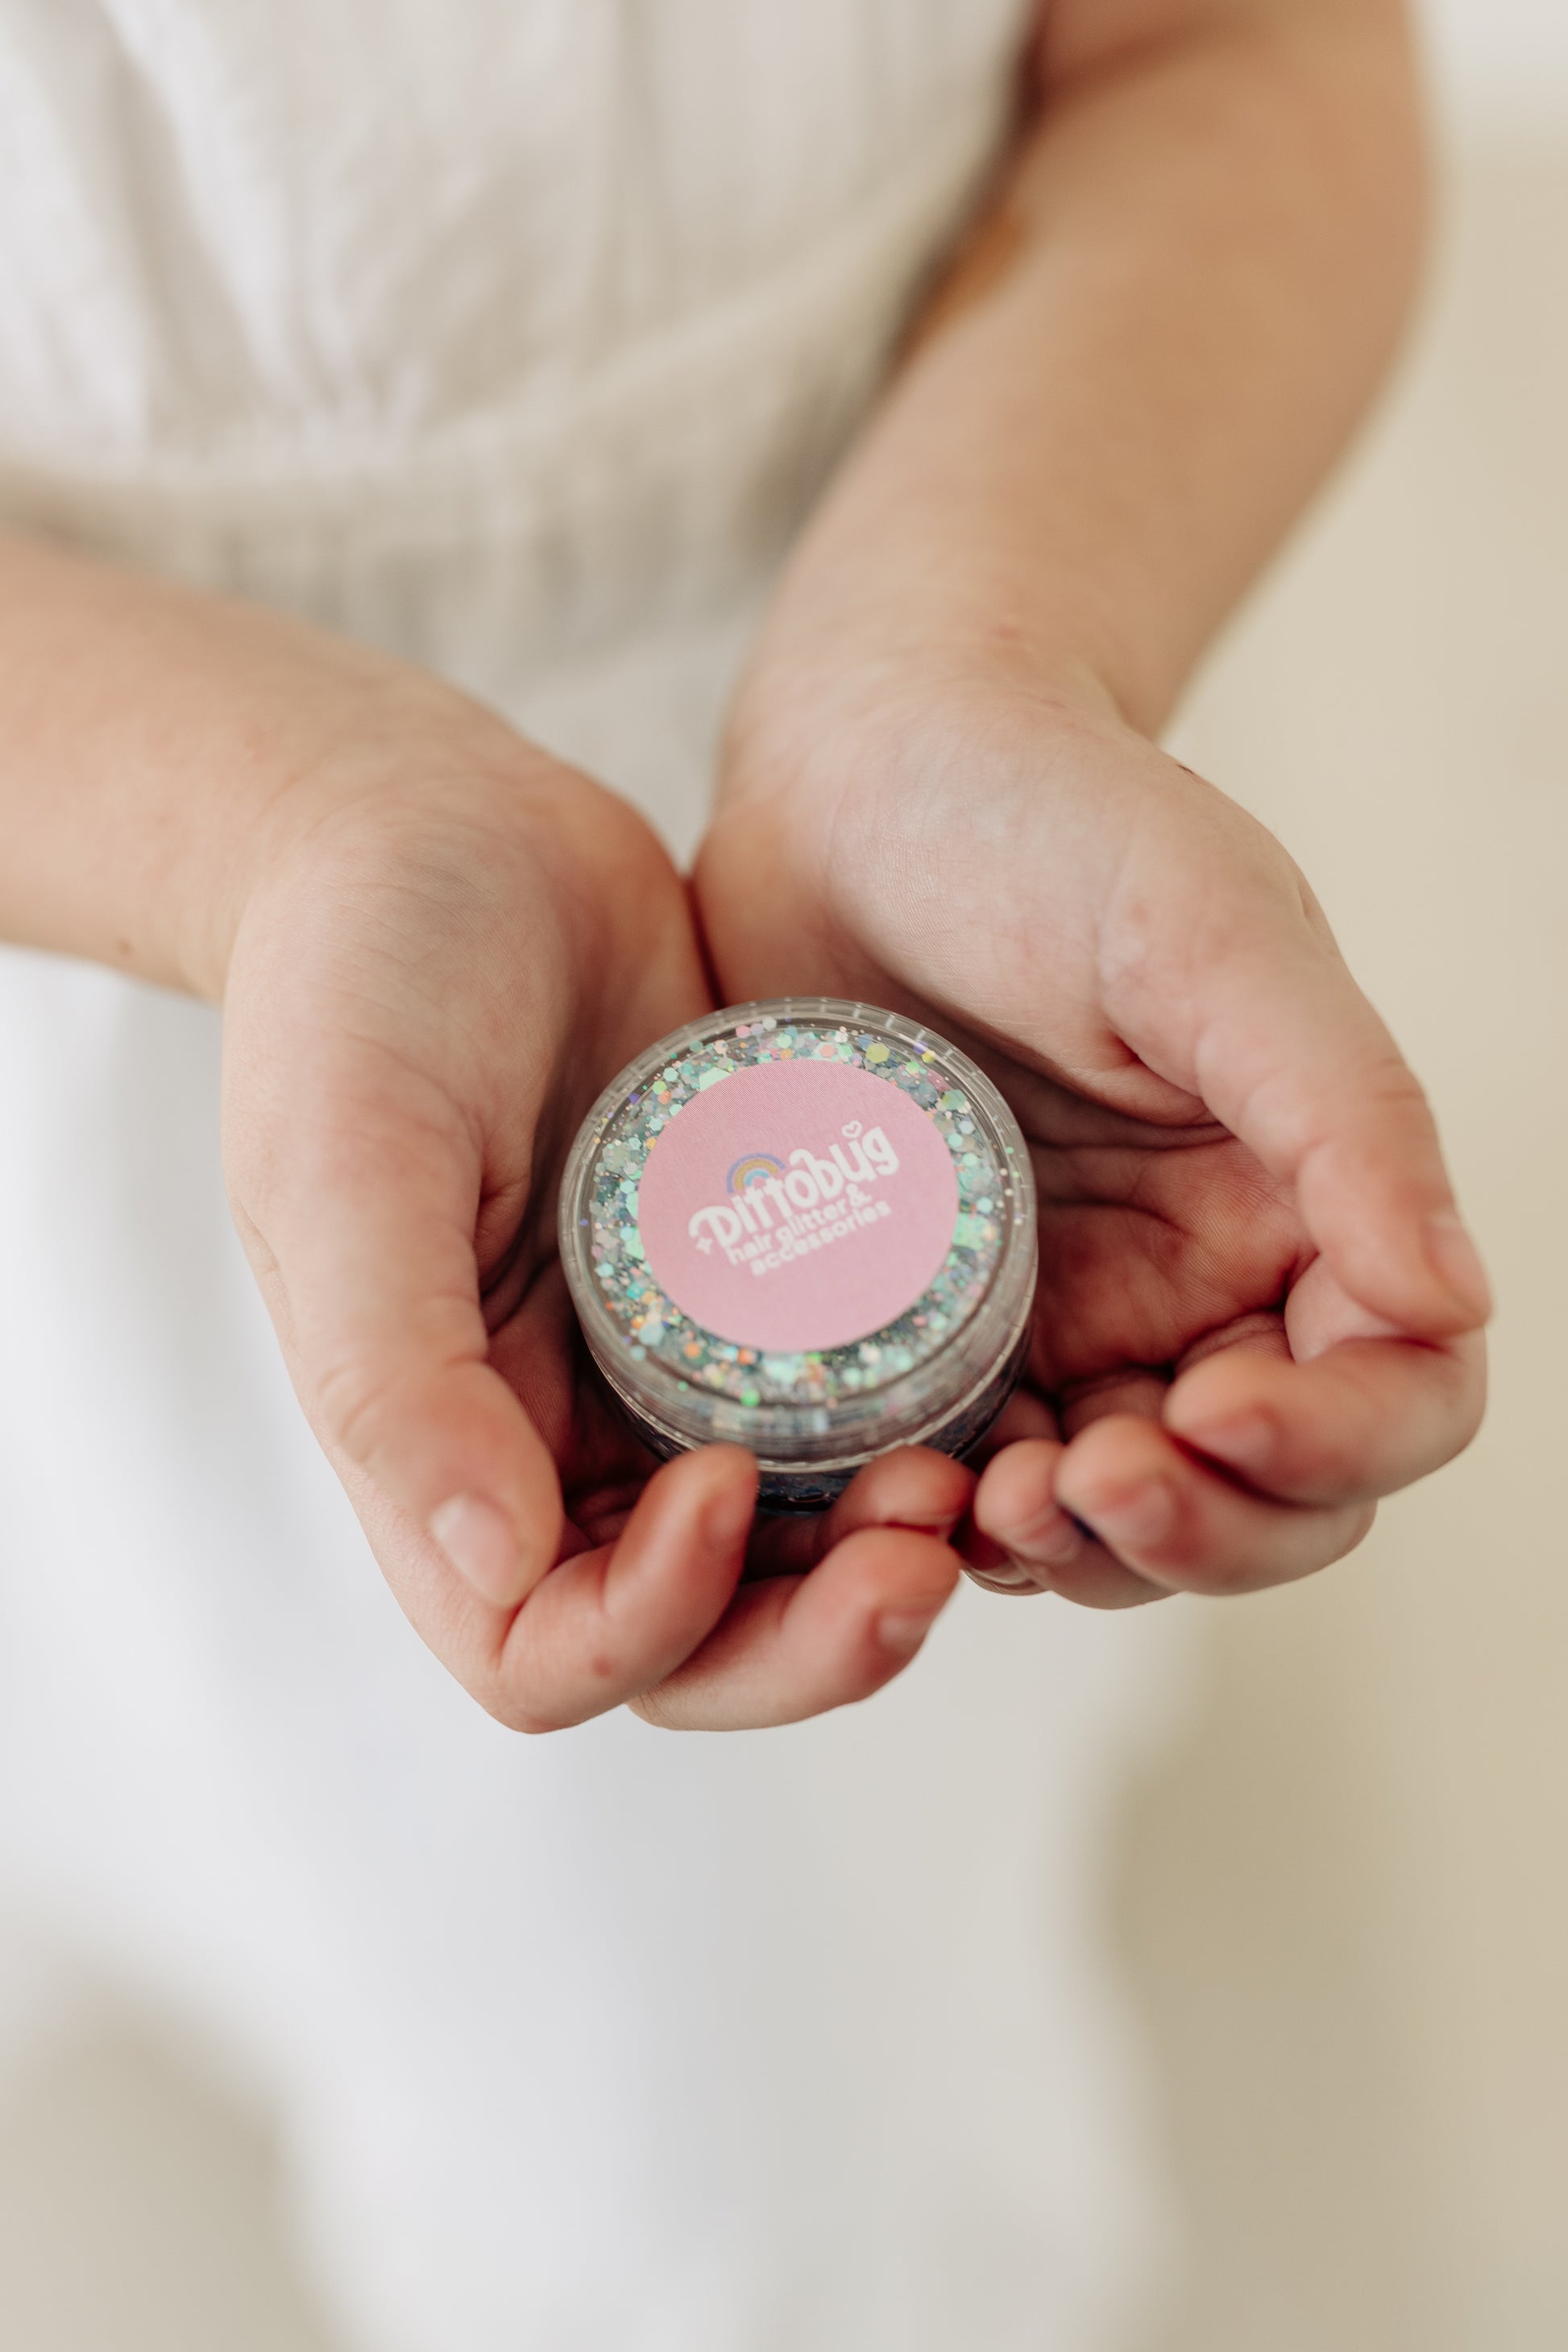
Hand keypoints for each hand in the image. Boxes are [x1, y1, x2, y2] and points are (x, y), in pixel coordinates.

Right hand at [221, 721, 965, 1727]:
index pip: (535, 1647)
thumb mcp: (344, 1158)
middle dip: (811, 1638)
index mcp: (435, 1445)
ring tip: (974, 1482)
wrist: (445, 833)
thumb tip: (492, 1569)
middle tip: (923, 1557)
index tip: (726, 1485)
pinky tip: (992, 1393)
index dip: (641, 1624)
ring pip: (794, 1552)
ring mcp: (665, 1377)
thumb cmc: (358, 982)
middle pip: (699, 1638)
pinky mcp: (759, 1300)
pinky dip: (917, 1437)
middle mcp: (554, 1442)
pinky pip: (850, 1416)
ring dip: (882, 1554)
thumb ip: (391, 1369)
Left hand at [697, 657, 1488, 1604]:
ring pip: (1121, 1521)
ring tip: (988, 1501)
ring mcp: (1067, 1320)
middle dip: (1197, 1531)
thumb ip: (1340, 1109)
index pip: (1395, 1392)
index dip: (1331, 1445)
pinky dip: (953, 1516)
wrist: (851, 771)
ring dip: (1077, 1550)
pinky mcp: (935, 1334)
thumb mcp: (1208, 934)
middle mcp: (1203, 1283)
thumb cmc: (1042, 816)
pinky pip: (969, 1475)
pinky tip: (899, 1492)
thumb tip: (1454, 1295)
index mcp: (1306, 1199)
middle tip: (1081, 1484)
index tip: (1209, 1416)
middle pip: (1269, 1501)